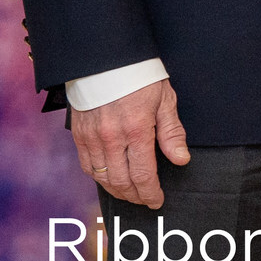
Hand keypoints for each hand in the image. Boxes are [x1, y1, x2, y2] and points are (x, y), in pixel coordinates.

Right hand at [73, 78, 189, 207]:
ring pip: (102, 178)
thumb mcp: (165, 100)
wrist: (106, 59)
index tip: (157, 201)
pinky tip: (109, 180)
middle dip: (135, 196)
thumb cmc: (140, 78)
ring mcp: (92, 138)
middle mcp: (111, 138)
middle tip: (146, 201)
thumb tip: (181, 160)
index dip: (151, 193)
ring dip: (117, 191)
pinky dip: (99, 178)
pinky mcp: (79, 135)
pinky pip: (86, 166)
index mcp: (137, 130)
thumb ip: (172, 133)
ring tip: (130, 194)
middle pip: (121, 182)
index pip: (143, 175)